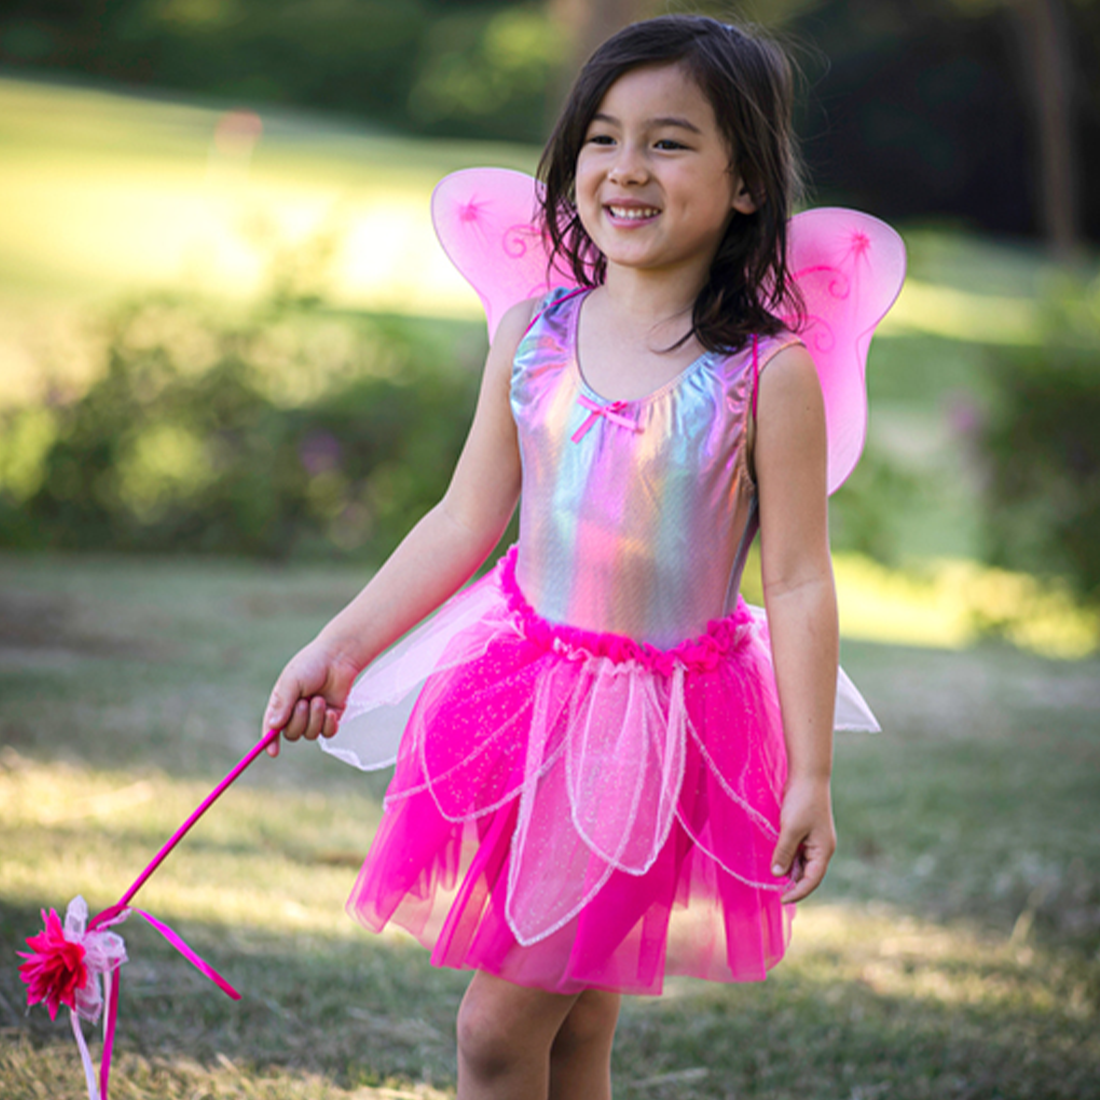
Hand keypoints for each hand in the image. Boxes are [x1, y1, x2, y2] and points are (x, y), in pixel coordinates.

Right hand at [262, 641, 360, 756]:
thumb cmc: (311, 665)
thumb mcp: (291, 681)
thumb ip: (283, 703)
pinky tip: (331, 710)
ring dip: (315, 718)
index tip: (272, 751)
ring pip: (310, 734)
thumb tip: (273, 726)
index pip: (272, 727)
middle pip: (291, 734)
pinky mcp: (331, 718)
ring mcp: (314, 716)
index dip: (269, 741)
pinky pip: (327, 733)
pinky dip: (328, 723)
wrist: (338, 658)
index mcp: (282, 703)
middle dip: (298, 720)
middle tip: (305, 702)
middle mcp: (296, 712)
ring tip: (319, 699)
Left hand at [771, 776, 835, 903]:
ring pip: (801, 862)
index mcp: (823, 850)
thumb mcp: (790, 829)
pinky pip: (797, 850)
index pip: (812, 880)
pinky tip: (776, 857)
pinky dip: (788, 856)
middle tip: (775, 891)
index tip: (782, 899)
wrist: (807, 776)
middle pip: (808, 873)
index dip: (798, 892)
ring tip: (773, 875)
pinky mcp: (806, 831)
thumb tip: (777, 875)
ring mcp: (814, 839)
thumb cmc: (802, 802)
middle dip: (793, 882)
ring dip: (789, 868)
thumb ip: (784, 853)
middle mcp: (821, 848)